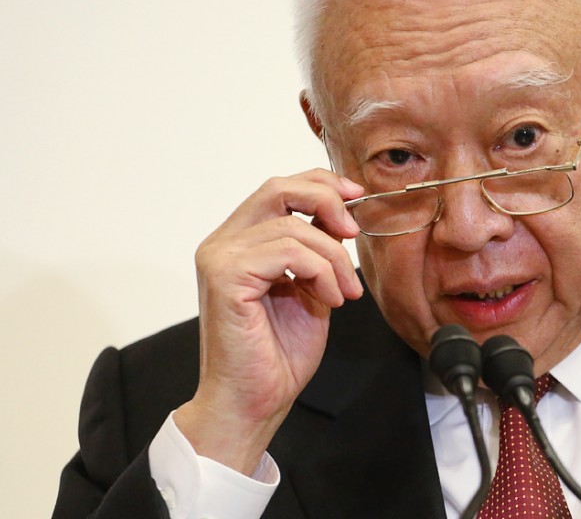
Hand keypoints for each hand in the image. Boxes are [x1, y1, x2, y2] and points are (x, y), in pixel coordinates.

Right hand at [174, 168, 363, 474]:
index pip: (279, 190)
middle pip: (277, 189)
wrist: (255, 402)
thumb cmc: (279, 353)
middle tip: (354, 231)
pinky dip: (320, 272)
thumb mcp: (311, 286)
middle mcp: (222, 243)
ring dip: (333, 258)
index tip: (356, 197)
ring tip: (345, 292)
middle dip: (325, 199)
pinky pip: (286, 252)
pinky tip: (329, 300)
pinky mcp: (225, 276)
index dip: (320, 184)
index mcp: (239, 242)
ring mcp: (219, 257)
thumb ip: (317, 249)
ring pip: (292, 227)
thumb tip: (341, 215)